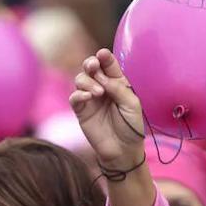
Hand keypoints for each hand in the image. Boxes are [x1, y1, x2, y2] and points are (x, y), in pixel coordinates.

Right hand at [70, 48, 146, 169]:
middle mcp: (102, 88)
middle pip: (90, 68)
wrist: (122, 150)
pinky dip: (79, 94)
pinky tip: (87, 97)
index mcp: (117, 83)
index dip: (104, 57)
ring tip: (98, 93)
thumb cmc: (131, 126)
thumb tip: (102, 78)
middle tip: (93, 66)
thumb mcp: (132, 104)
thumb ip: (118, 88)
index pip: (108, 65)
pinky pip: (74, 98)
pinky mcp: (81, 111)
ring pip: (80, 80)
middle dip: (90, 63)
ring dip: (87, 82)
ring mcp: (90, 99)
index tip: (102, 55)